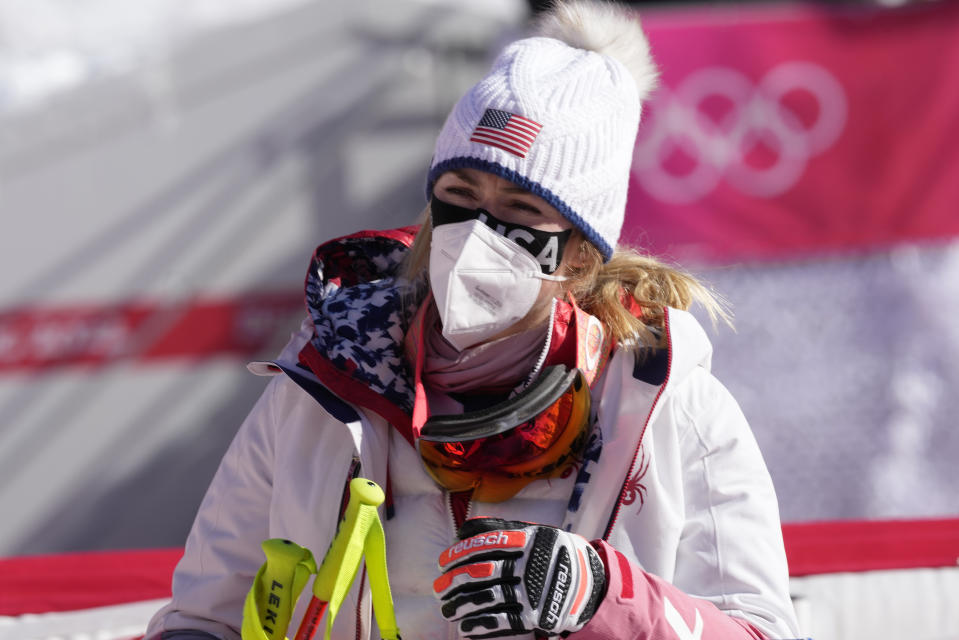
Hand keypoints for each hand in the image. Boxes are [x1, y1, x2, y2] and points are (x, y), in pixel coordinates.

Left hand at [433, 517, 605, 637]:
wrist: (591, 584)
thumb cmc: (554, 554)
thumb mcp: (537, 533)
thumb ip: (505, 530)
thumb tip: (466, 529)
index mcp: (527, 541)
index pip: (483, 545)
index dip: (458, 554)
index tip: (443, 562)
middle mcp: (527, 565)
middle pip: (479, 573)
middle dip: (453, 582)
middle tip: (439, 589)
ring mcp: (530, 592)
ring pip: (485, 599)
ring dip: (460, 606)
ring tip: (447, 609)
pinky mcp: (534, 616)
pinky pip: (499, 622)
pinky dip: (478, 625)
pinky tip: (465, 627)